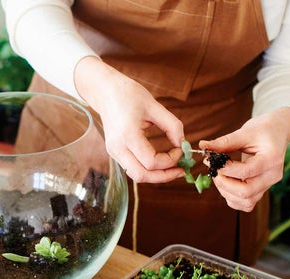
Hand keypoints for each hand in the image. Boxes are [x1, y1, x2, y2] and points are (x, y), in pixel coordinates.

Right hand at [74, 57, 185, 182]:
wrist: (106, 92)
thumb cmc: (129, 95)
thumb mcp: (154, 106)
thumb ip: (172, 126)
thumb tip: (183, 145)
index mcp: (128, 135)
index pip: (152, 161)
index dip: (171, 160)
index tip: (181, 149)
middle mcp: (118, 148)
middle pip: (142, 176)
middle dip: (164, 176)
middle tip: (181, 170)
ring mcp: (114, 152)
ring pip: (137, 175)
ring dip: (156, 175)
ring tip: (173, 168)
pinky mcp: (115, 153)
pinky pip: (133, 168)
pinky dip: (148, 169)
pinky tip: (161, 162)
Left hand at [200, 107, 289, 210]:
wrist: (277, 133)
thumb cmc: (262, 130)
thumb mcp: (245, 132)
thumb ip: (224, 142)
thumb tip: (202, 146)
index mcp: (272, 159)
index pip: (246, 171)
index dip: (225, 169)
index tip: (211, 161)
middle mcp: (272, 176)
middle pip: (246, 192)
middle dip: (224, 184)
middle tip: (214, 170)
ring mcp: (268, 185)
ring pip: (246, 202)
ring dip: (226, 192)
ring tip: (219, 176)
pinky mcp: (262, 190)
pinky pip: (246, 204)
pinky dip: (232, 198)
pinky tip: (226, 183)